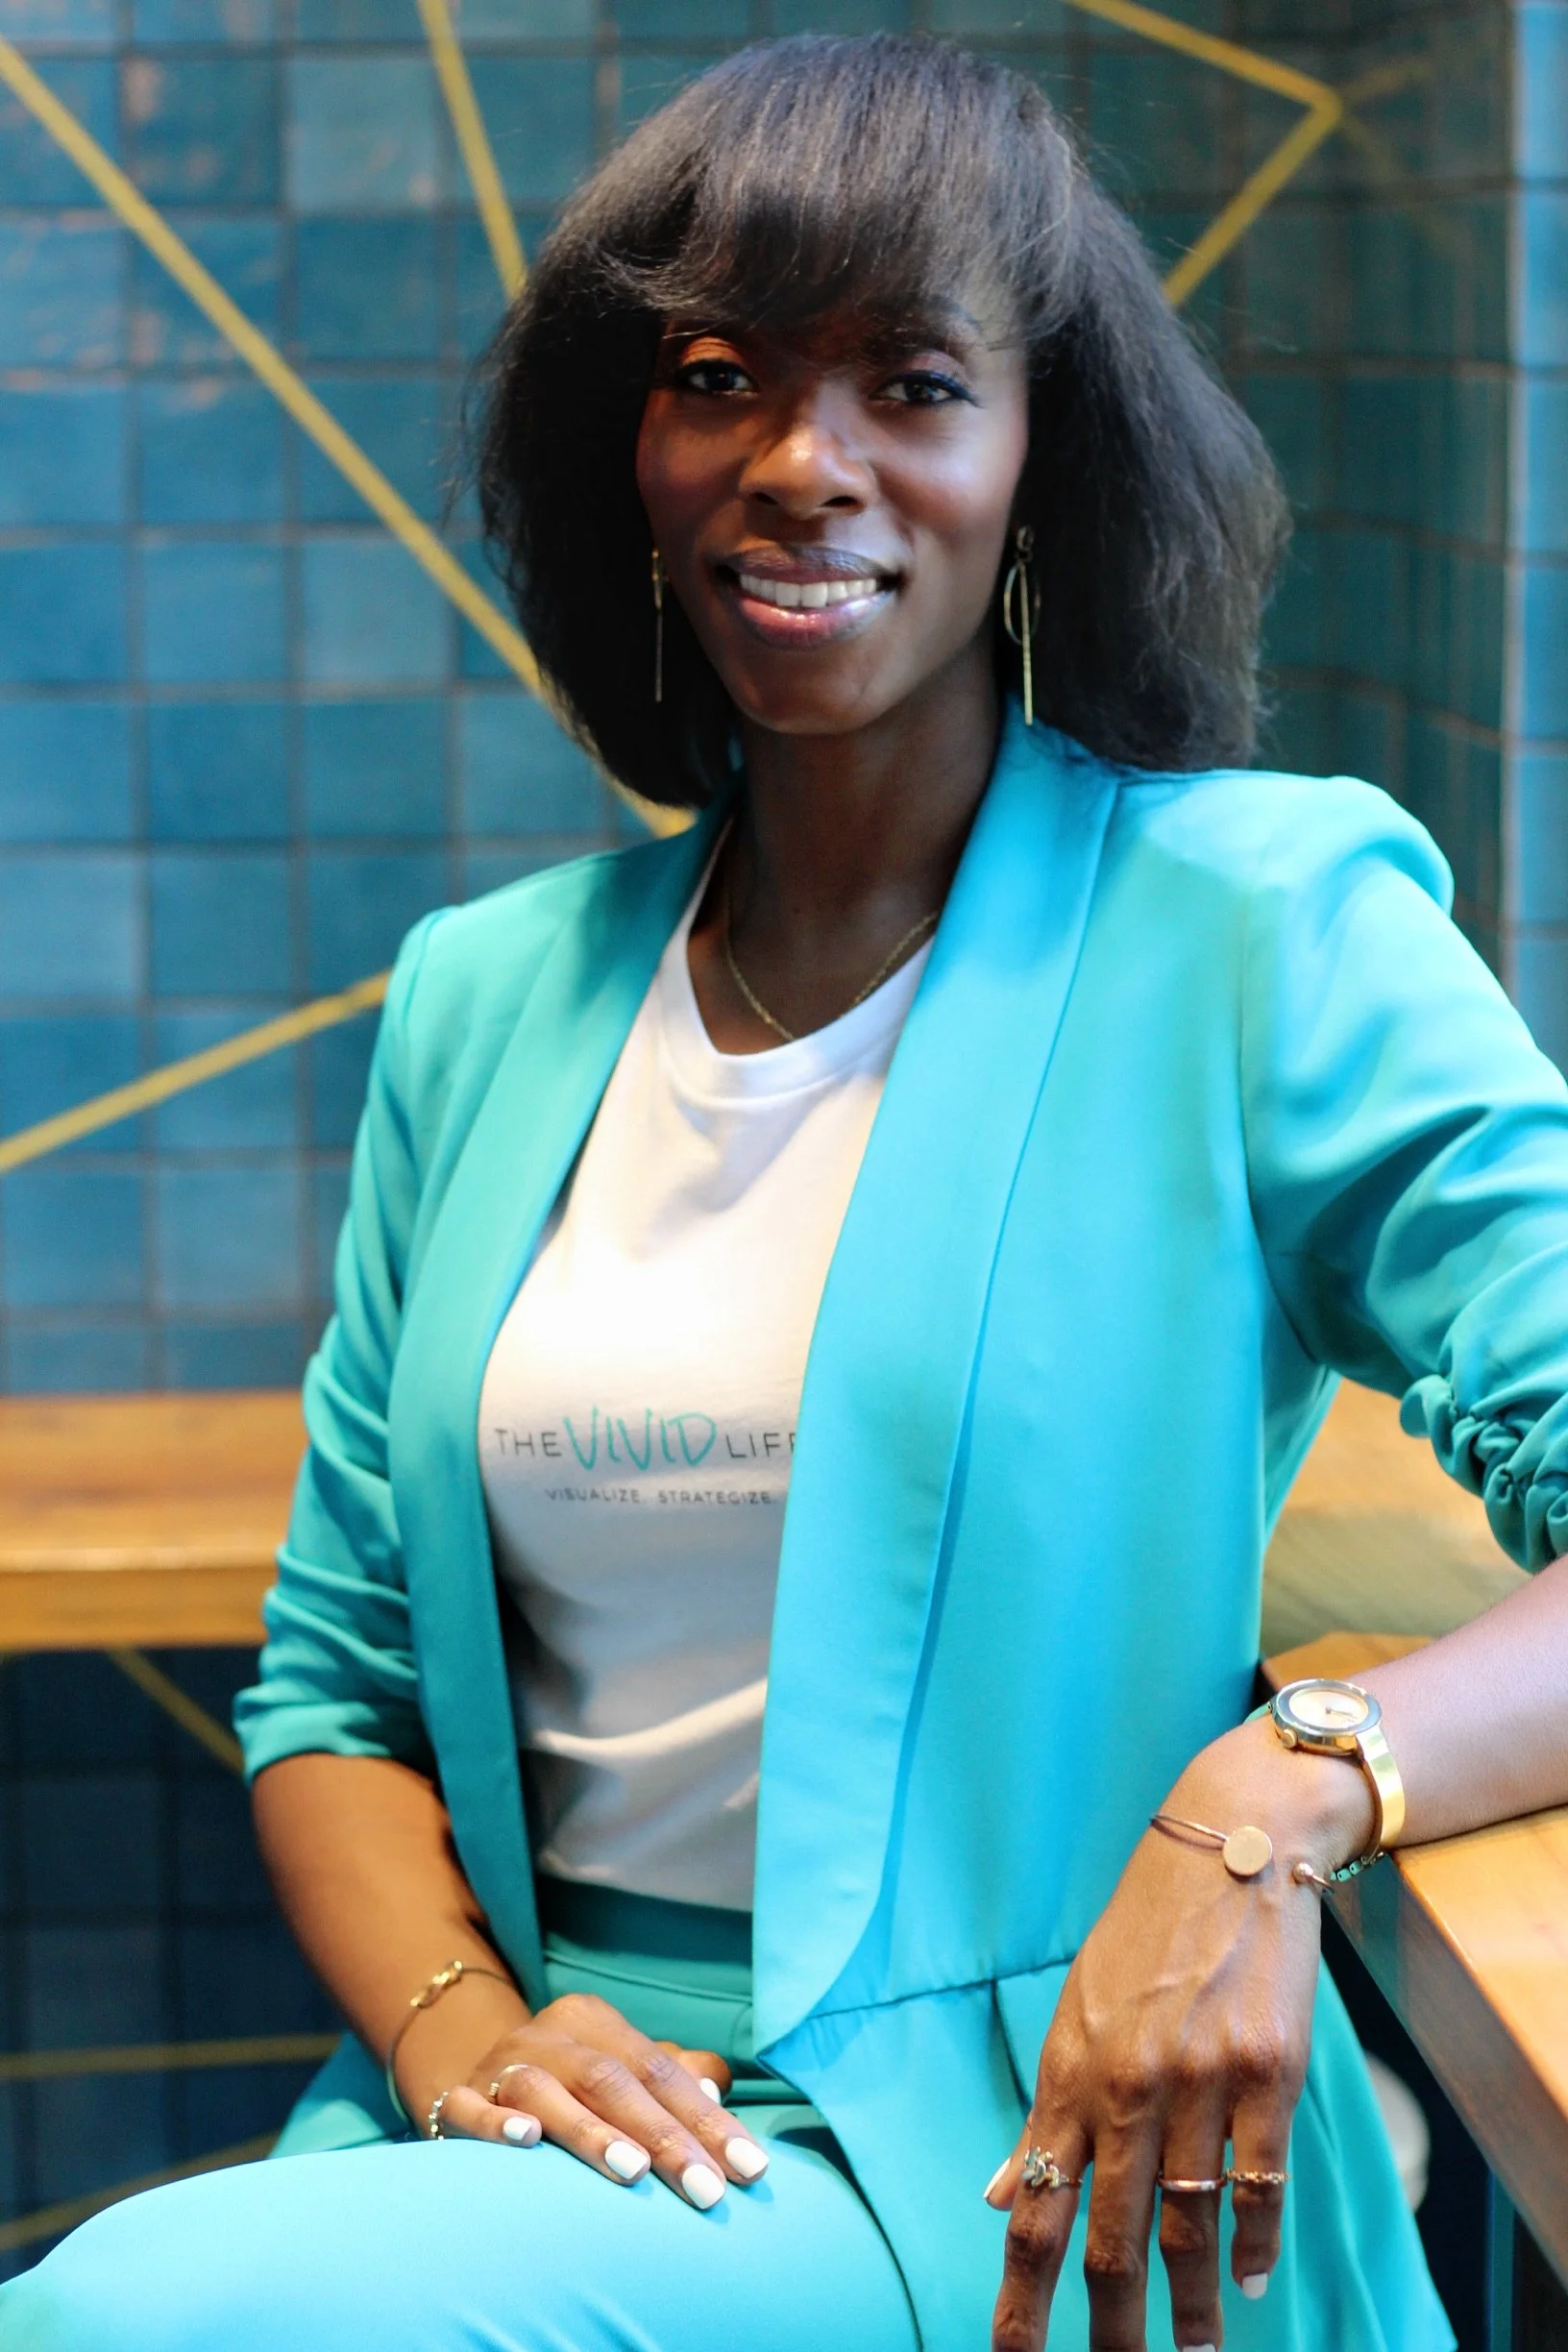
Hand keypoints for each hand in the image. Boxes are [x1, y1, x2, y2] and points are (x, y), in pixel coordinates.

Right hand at [427, 1991, 769, 2207]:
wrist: (467, 2081)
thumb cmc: (566, 2087)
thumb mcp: (619, 2071)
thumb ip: (673, 2079)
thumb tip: (717, 2093)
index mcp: (593, 2023)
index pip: (662, 2070)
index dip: (709, 2122)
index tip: (750, 2170)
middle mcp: (547, 2036)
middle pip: (613, 2081)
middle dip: (665, 2138)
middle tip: (706, 2189)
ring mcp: (497, 2066)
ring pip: (545, 2089)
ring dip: (591, 2131)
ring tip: (632, 2170)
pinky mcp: (454, 2100)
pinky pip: (468, 2108)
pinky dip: (495, 2124)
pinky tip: (526, 2141)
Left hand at [986, 1720, 1373, 2350]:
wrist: (1232, 1844)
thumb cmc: (1146, 1934)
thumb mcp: (1076, 2011)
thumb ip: (1046, 2114)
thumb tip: (1001, 2197)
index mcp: (1071, 2070)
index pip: (1039, 2207)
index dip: (1023, 2294)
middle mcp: (1130, 2083)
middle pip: (1112, 2234)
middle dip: (1109, 2325)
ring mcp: (1202, 2080)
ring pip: (1190, 2224)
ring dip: (1192, 2307)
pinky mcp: (1269, 2071)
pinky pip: (1261, 2182)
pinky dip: (1257, 2243)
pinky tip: (1254, 2280)